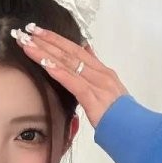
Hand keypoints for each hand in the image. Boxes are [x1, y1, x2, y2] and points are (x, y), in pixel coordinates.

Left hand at [15, 27, 129, 128]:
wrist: (135, 132)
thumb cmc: (122, 117)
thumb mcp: (111, 91)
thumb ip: (97, 72)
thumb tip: (88, 50)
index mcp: (103, 72)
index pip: (77, 50)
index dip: (57, 40)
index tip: (40, 32)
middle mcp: (100, 74)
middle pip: (70, 52)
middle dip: (47, 40)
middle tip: (28, 30)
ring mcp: (97, 85)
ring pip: (67, 63)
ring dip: (45, 52)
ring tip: (27, 43)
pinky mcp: (93, 99)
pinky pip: (72, 81)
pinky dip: (57, 71)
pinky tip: (43, 63)